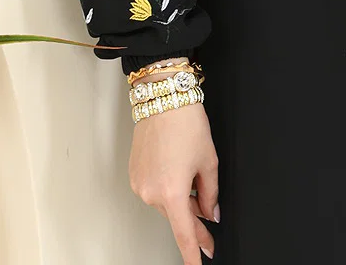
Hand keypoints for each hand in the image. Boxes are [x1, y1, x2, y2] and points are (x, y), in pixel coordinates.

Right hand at [129, 101, 219, 262]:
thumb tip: (210, 213)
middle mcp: (151, 192)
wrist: (162, 98)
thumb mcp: (208, 160)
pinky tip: (177, 172)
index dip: (193, 252)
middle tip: (209, 228)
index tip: (199, 263)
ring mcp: (140, 185)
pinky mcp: (134, 175)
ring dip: (180, 201)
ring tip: (194, 179)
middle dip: (194, 221)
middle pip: (176, 217)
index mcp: (172, 192)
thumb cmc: (185, 123)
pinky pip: (154, 191)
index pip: (184, 234)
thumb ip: (211, 193)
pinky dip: (167, 188)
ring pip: (165, 203)